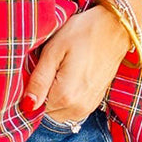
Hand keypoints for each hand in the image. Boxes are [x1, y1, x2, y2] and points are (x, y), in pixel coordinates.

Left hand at [24, 4, 134, 122]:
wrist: (114, 28)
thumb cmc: (82, 34)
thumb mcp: (53, 51)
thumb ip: (39, 81)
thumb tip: (26, 106)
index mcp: (65, 96)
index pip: (35, 110)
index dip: (29, 94)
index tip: (32, 76)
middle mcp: (78, 107)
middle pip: (47, 113)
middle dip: (41, 96)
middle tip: (47, 70)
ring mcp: (89, 107)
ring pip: (59, 113)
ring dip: (54, 98)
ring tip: (58, 72)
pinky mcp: (95, 102)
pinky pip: (72, 109)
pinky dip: (66, 98)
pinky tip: (68, 77)